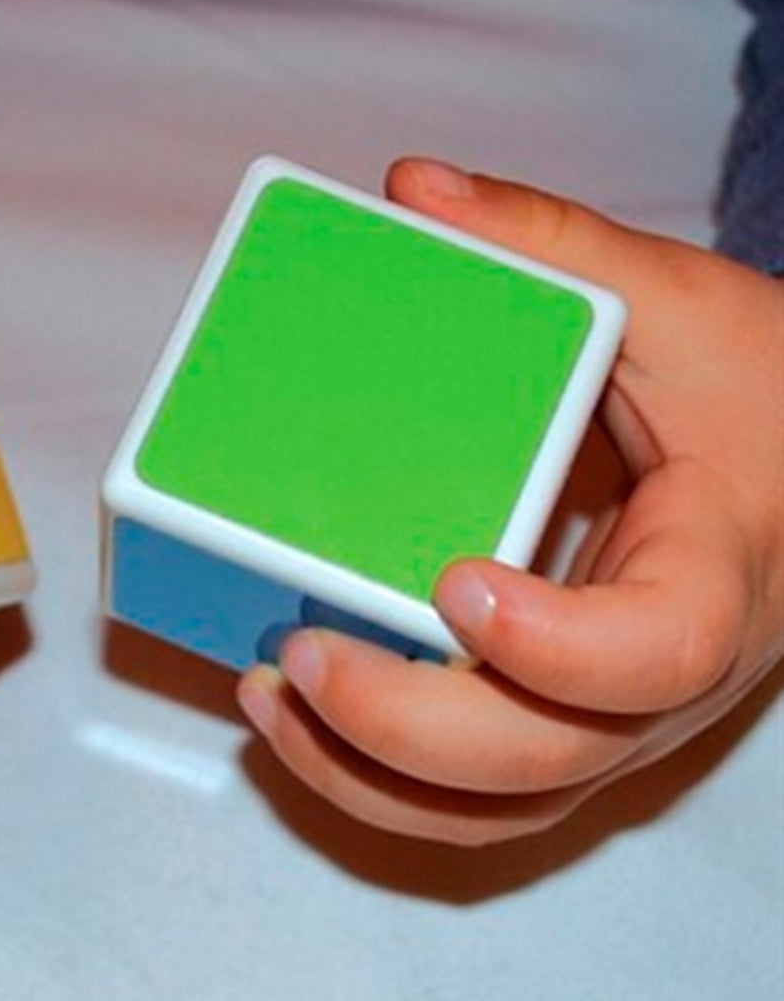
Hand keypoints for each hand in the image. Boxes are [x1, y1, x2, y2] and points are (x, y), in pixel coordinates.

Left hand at [237, 159, 783, 845]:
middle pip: (547, 759)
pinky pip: (475, 800)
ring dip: (367, 775)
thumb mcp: (686, 306)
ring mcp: (617, 724)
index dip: (556, 645)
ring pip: (498, 810)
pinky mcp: (567, 730)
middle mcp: (668, 681)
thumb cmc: (767, 405)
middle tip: (297, 652)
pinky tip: (296, 715)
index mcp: (719, 573)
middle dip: (406, 725)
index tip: (457, 585)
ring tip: (266, 695)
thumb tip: (415, 190)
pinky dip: (377, 779)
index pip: (657, 651)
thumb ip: (555, 246)